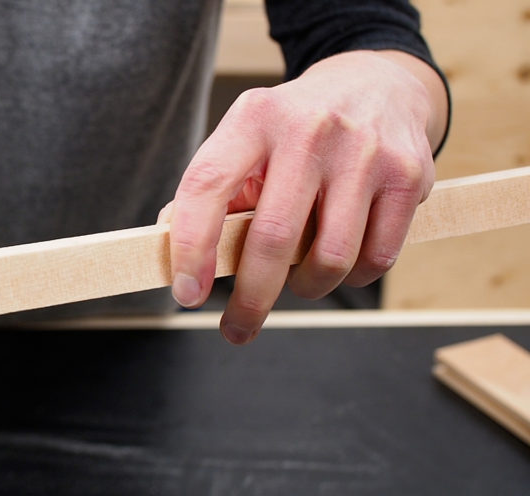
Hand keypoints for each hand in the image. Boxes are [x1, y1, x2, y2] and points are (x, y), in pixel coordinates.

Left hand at [161, 50, 447, 343]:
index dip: (191, 247)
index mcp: (253, 118)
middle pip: (273, 238)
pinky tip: (341, 264)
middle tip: (237, 328)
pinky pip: (377, 258)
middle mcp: (308, 128)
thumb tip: (172, 253)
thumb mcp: (246, 140)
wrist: (377, 83)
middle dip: (250, 299)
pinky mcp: (408, 174)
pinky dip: (353, 277)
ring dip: (307, 287)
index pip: (207, 186)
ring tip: (298, 280)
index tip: (187, 295)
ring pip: (329, 258)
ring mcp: (364, 151)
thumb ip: (212, 193)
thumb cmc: (294, 130)